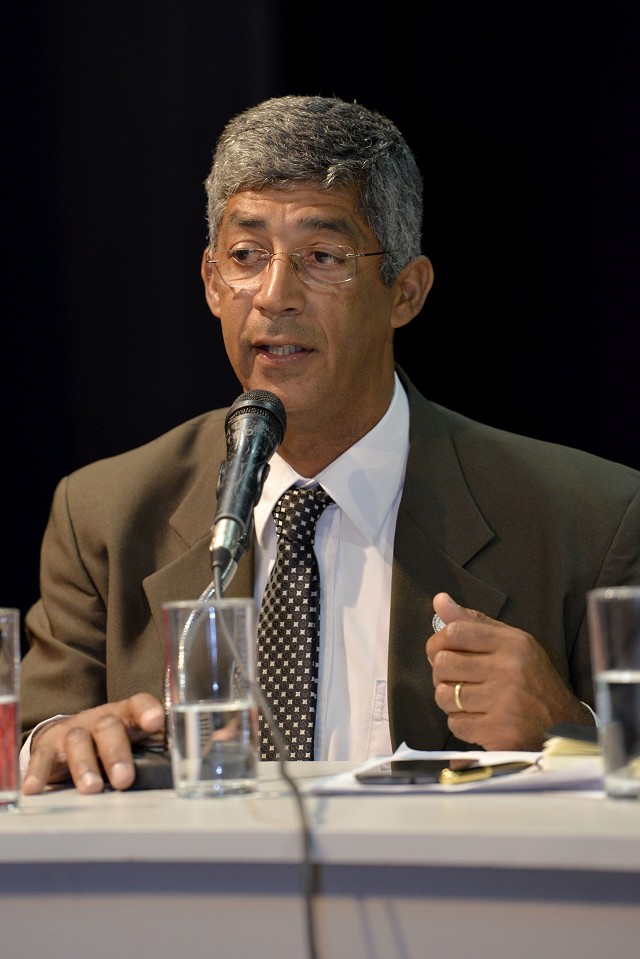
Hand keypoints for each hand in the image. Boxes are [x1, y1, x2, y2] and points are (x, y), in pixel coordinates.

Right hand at [21, 693, 165, 794]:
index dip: (147, 711)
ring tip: (91, 788)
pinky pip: (42, 758)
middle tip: (123, 779)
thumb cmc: (111, 741)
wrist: (68, 735)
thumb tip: (186, 769)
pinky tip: (35, 787)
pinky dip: (38, 773)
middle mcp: (99, 719)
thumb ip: (154, 751)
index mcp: (125, 715)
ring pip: (78, 742)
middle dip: (116, 753)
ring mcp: (73, 731)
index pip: (138, 705)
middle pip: (108, 727)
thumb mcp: (133, 741)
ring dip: (85, 766)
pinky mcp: (48, 747)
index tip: (156, 722)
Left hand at [426, 592, 590, 750]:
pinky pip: (456, 724)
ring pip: (444, 695)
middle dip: (441, 673)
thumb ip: (474, 622)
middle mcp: (509, 670)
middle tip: (452, 678)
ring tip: (466, 698)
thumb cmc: (532, 679)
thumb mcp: (511, 643)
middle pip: (444, 663)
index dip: (437, 641)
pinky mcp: (499, 732)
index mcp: (513, 643)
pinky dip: (460, 722)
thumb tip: (439, 600)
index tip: (439, 651)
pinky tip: (477, 717)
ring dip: (449, 699)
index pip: (456, 631)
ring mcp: (504, 702)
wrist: (563, 724)